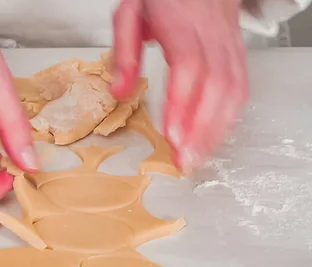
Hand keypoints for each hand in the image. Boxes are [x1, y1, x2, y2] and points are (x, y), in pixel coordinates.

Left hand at [111, 0, 248, 172]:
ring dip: (216, 129)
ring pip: (233, 90)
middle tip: (184, 159)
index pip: (187, 67)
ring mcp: (228, 44)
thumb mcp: (130, 15)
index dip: (181, 104)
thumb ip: (124, 53)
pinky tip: (214, 136)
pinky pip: (241, 87)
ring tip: (197, 156)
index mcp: (181, 24)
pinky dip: (229, 117)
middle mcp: (210, 35)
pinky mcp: (236, 53)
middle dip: (200, 129)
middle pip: (215, 85)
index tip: (171, 134)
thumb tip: (120, 93)